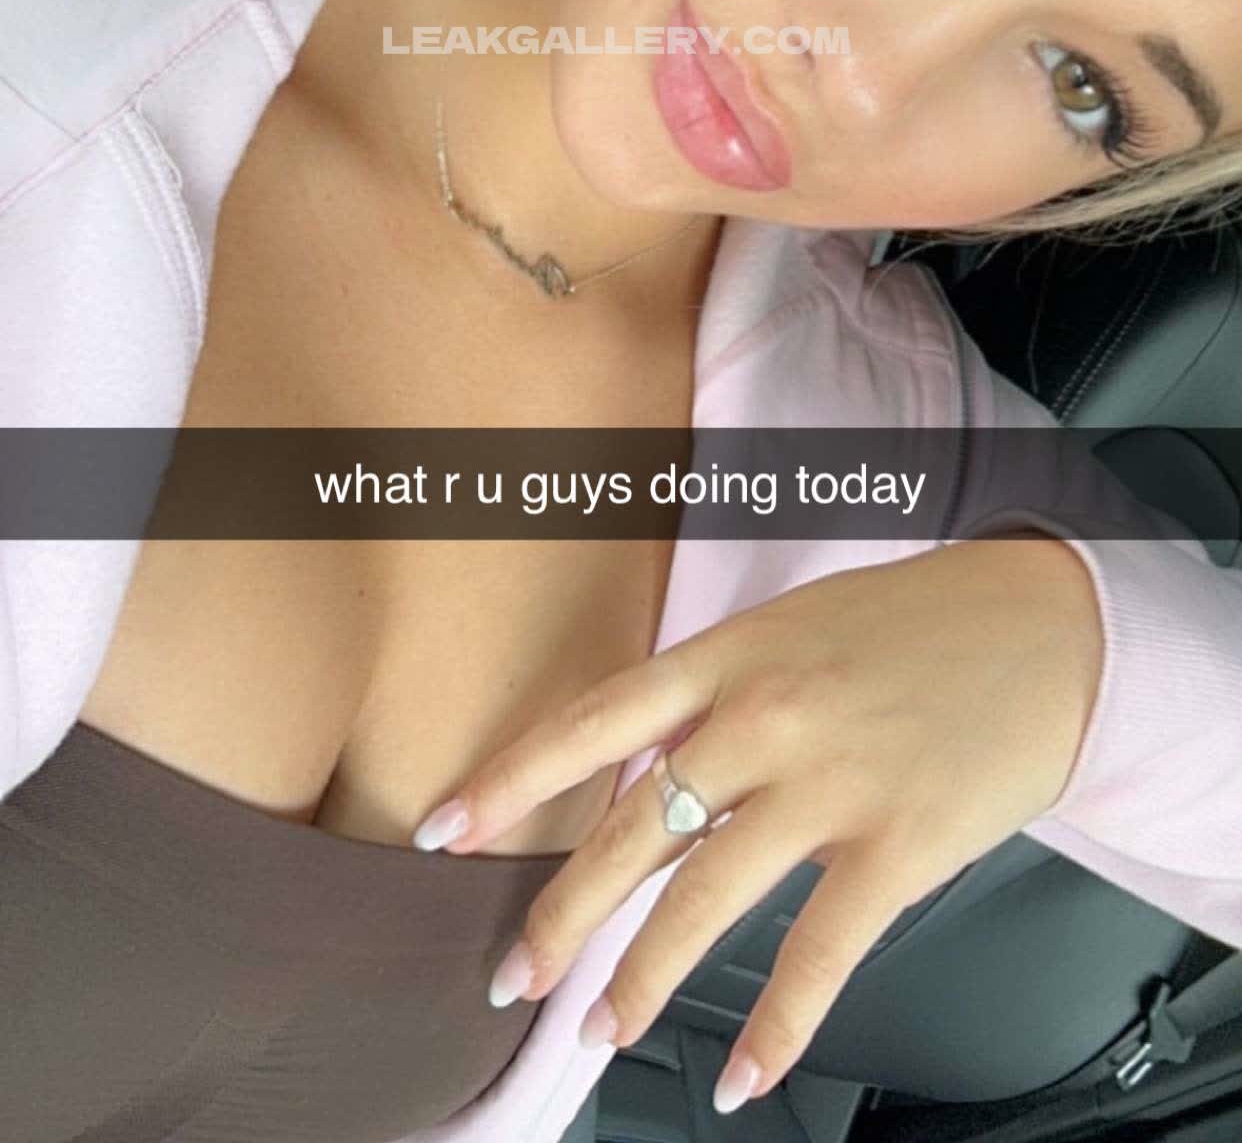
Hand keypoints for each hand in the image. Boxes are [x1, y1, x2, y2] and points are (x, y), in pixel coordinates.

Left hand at [417, 536, 1103, 1115]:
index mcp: (732, 654)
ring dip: (641, 977)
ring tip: (600, 1028)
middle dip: (559, 910)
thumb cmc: (916, 622)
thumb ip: (717, 689)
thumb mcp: (794, 625)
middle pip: (632, 826)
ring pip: (704, 897)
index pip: (593, 719)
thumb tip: (644, 764)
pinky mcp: (897, 844)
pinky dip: (778, 1024)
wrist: (1043, 626)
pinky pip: (820, 953)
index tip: (444, 829)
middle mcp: (766, 715)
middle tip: (511, 973)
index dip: (510, 778)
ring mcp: (830, 782)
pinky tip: (747, 1072)